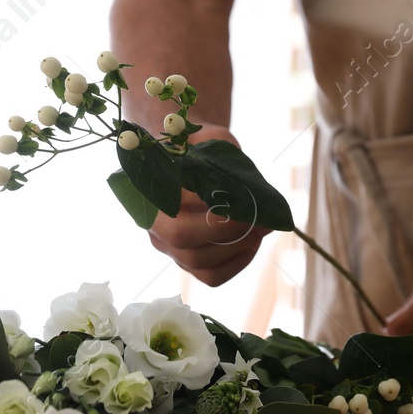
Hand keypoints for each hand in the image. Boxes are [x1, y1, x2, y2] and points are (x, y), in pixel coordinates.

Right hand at [147, 128, 267, 285]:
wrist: (187, 157)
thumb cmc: (200, 146)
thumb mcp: (210, 138)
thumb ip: (223, 155)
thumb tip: (250, 188)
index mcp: (151, 186)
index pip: (177, 200)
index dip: (211, 201)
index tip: (243, 195)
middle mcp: (153, 220)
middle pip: (181, 237)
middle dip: (227, 229)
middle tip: (259, 218)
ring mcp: (167, 244)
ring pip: (197, 261)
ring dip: (237, 247)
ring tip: (261, 229)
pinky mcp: (185, 260)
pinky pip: (210, 275)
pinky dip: (236, 263)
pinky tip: (251, 244)